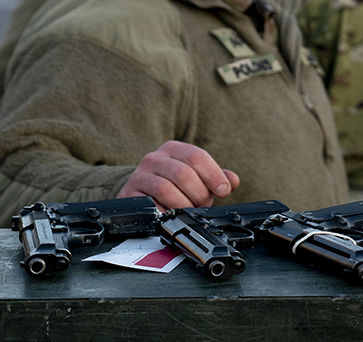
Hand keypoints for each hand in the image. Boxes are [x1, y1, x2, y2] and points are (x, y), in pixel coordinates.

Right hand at [117, 140, 240, 210]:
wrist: (141, 192)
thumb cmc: (174, 184)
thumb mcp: (196, 176)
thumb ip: (217, 177)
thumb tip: (233, 181)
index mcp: (174, 149)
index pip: (197, 156)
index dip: (214, 175)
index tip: (224, 191)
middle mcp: (155, 158)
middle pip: (184, 174)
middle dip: (199, 194)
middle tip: (204, 204)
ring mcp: (140, 175)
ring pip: (166, 189)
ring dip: (184, 204)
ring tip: (190, 210)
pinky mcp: (130, 194)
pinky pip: (151, 205)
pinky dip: (166, 211)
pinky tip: (172, 214)